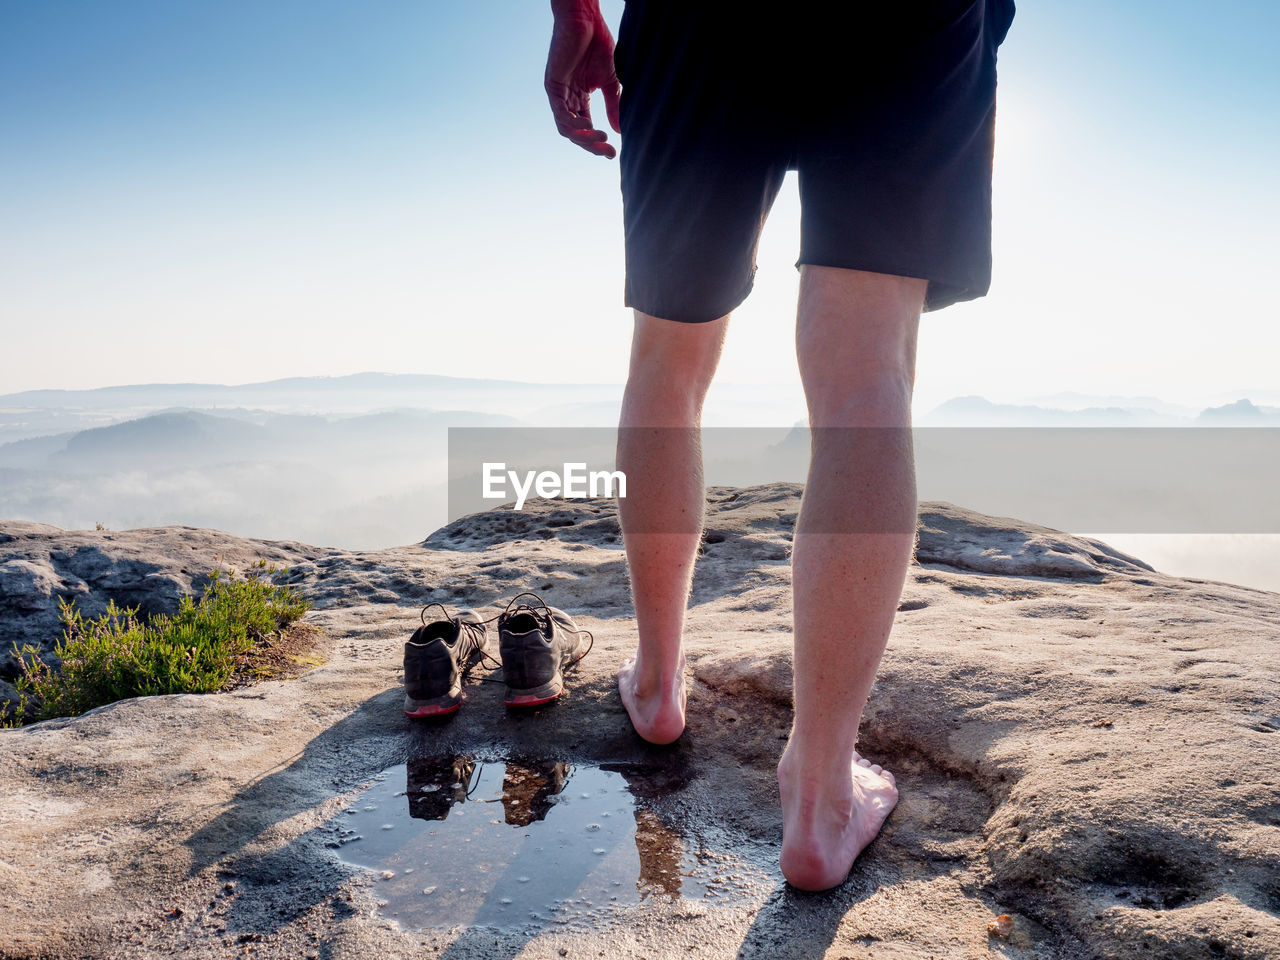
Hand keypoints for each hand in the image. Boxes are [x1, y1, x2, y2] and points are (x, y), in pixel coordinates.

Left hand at [545, 1, 621, 158]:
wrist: (587, 21)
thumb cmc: (598, 45)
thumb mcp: (610, 81)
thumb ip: (613, 105)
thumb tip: (620, 131)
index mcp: (580, 99)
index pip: (586, 129)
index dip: (598, 143)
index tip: (613, 154)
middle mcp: (568, 99)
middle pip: (576, 133)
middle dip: (592, 145)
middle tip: (608, 152)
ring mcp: (559, 94)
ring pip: (566, 128)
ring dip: (583, 137)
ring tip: (601, 138)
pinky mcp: (553, 86)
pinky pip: (560, 113)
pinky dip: (573, 123)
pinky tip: (588, 126)